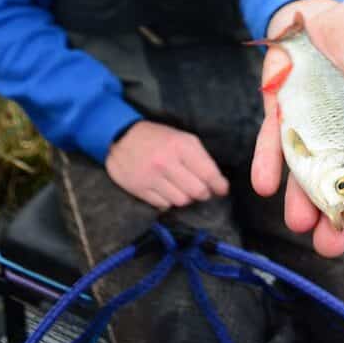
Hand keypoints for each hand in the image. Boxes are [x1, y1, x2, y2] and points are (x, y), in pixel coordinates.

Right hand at [106, 120, 228, 209]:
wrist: (121, 137)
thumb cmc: (157, 137)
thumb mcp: (180, 138)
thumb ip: (199, 158)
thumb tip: (217, 183)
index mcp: (181, 145)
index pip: (208, 173)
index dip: (219, 184)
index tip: (222, 189)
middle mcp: (166, 162)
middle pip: (197, 191)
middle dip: (203, 193)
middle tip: (202, 190)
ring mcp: (152, 177)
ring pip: (181, 201)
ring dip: (185, 197)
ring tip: (181, 188)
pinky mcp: (140, 189)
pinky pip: (164, 205)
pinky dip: (168, 201)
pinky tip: (166, 190)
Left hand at [251, 0, 343, 257]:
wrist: (318, 16)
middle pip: (343, 175)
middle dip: (337, 211)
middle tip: (331, 247)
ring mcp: (311, 123)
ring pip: (306, 167)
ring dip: (301, 197)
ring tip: (299, 225)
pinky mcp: (280, 112)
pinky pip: (272, 140)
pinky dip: (268, 160)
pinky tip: (266, 184)